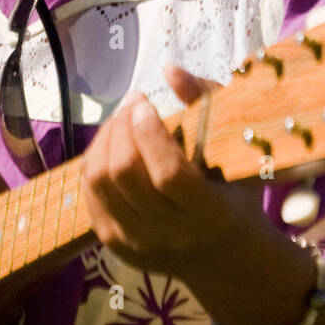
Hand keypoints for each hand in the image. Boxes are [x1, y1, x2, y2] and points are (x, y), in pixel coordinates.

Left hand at [81, 62, 261, 281]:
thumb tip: (169, 70)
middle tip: (134, 103)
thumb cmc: (233, 191)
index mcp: (210, 214)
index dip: (150, 133)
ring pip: (100, 182)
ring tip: (122, 119)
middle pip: (126, 175)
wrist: (223, 254)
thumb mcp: (234, 146)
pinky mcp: (115, 245)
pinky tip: (112, 143)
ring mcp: (138, 244)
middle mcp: (172, 235)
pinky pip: (90, 194)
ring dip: (105, 139)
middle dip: (122, 126)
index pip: (168, 174)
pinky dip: (95, 160)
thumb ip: (206, 102)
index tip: (146, 102)